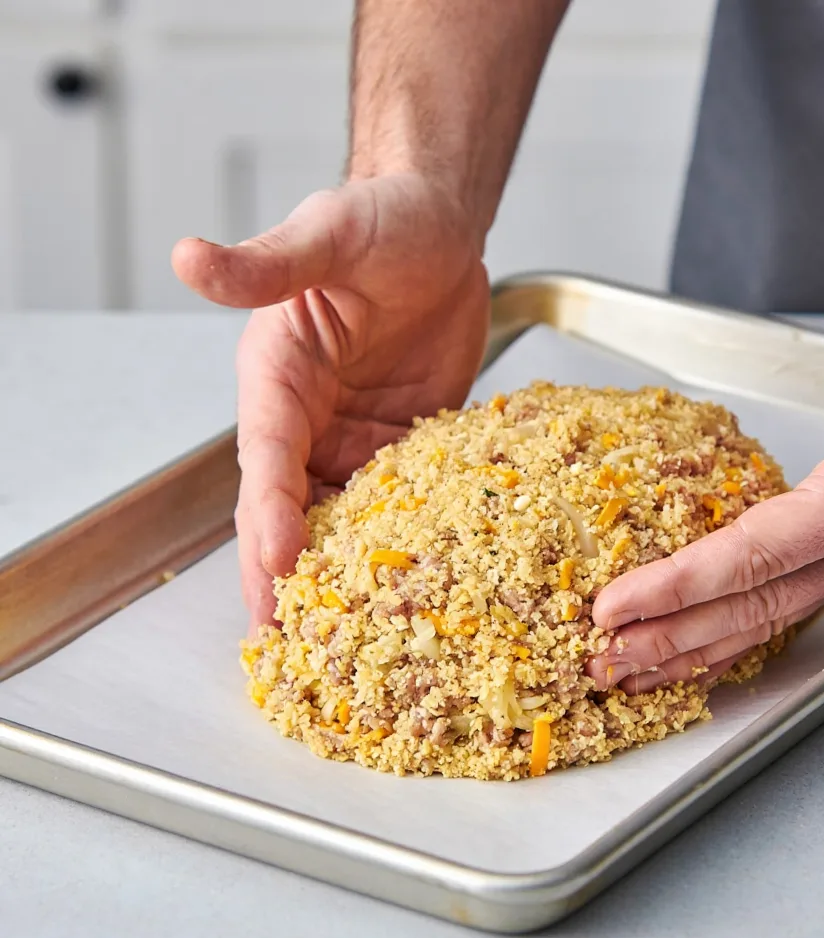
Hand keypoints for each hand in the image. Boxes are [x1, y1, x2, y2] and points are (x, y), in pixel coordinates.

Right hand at [172, 174, 489, 631]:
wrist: (440, 228)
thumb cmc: (379, 221)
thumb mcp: (326, 236)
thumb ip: (267, 265)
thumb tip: (188, 258)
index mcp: (277, 376)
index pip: (269, 456)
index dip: (270, 511)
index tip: (278, 560)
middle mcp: (310, 418)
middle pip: (292, 506)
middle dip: (286, 570)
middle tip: (288, 636)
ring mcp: (358, 437)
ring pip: (342, 516)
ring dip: (341, 572)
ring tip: (350, 635)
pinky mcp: (406, 444)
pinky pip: (402, 501)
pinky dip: (401, 541)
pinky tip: (412, 585)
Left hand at [587, 280, 823, 692]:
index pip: (754, 556)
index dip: (680, 585)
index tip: (618, 604)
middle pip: (751, 608)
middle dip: (671, 637)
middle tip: (604, 658)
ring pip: (766, 622)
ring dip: (695, 652)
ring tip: (633, 670)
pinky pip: (783, 610)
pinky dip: (733, 639)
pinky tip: (698, 652)